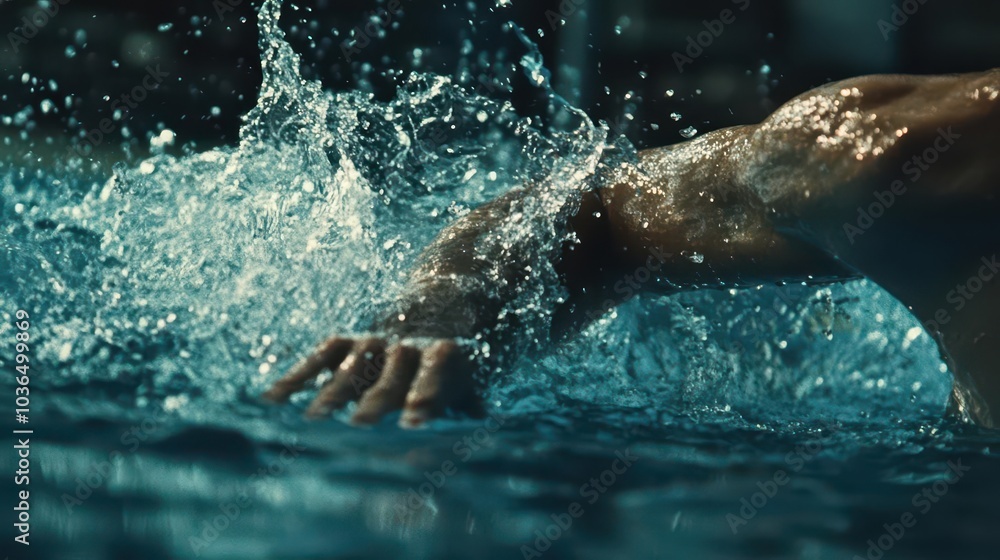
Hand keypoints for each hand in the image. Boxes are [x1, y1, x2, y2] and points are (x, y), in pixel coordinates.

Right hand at [262, 336, 478, 426]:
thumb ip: (467, 407)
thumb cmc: (449, 370)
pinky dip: (296, 377)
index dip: (426, 394)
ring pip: (352, 365)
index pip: (436, 371)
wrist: (434, 308)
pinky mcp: (345, 341)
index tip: (415, 422)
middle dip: (376, 399)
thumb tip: (479, 427)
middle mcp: (406, 346)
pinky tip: (272, 402)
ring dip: (333, 391)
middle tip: (361, 425)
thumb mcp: (466, 385)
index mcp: (442, 355)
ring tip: (313, 419)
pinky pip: (318, 357)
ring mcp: (373, 343)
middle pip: (390, 373)